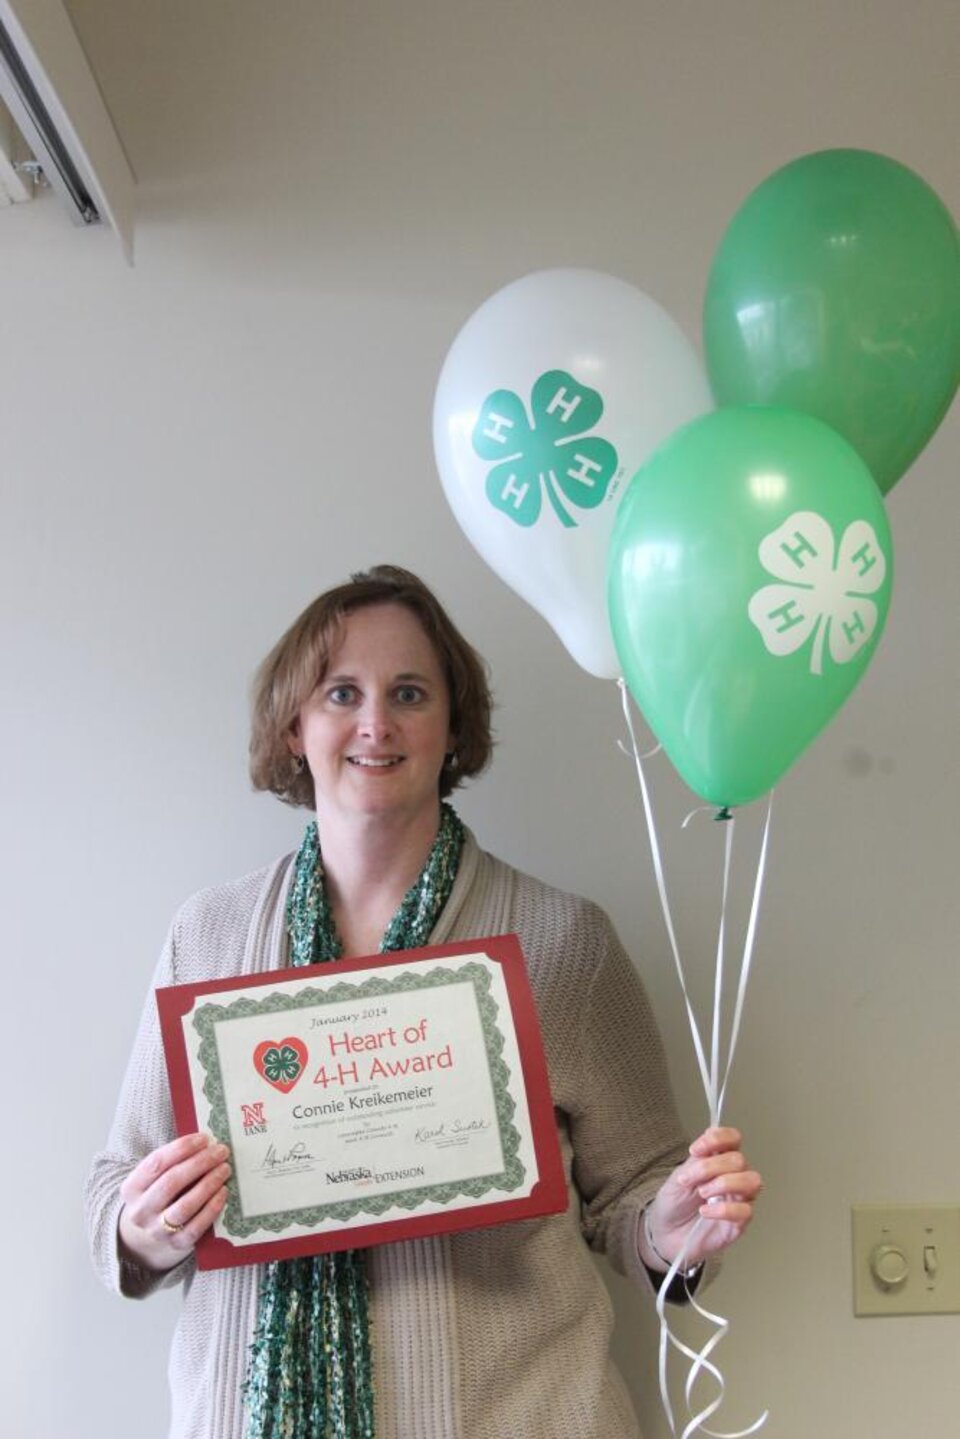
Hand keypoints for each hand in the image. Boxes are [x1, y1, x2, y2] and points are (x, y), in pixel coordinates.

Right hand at [118, 1133, 231, 1272]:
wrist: (148, 1236)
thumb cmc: (159, 1195)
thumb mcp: (154, 1179)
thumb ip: (173, 1162)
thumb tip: (207, 1143)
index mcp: (131, 1188)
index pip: (156, 1163)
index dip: (182, 1148)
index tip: (205, 1138)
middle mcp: (140, 1211)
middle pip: (171, 1182)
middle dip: (200, 1163)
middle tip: (221, 1151)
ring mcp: (157, 1230)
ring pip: (185, 1205)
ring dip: (209, 1184)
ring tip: (225, 1169)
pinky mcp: (175, 1245)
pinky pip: (197, 1226)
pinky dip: (212, 1207)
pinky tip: (223, 1192)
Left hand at [640, 1126, 761, 1271]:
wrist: (666, 1232)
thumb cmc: (675, 1202)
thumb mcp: (680, 1176)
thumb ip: (697, 1162)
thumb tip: (709, 1150)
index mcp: (720, 1159)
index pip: (733, 1138)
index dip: (718, 1139)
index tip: (695, 1150)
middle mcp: (735, 1176)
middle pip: (739, 1160)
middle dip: (711, 1167)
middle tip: (692, 1181)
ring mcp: (740, 1199)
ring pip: (752, 1181)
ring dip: (723, 1184)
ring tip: (702, 1194)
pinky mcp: (741, 1222)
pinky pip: (745, 1210)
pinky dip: (723, 1209)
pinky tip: (705, 1211)